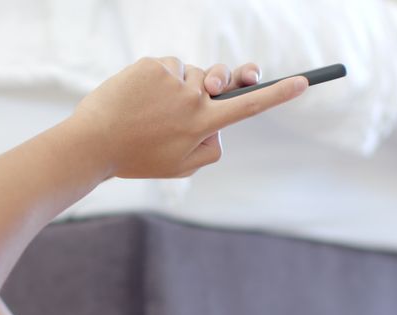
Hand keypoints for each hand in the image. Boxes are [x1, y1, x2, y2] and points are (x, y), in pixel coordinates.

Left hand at [67, 57, 306, 178]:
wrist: (92, 143)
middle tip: (205, 91)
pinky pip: (168, 69)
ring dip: (178, 89)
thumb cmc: (136, 158)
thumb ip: (210, 148)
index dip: (279, 94)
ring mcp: (173, 79)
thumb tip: (218, 127)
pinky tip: (138, 98)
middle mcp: (193, 98)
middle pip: (220, 84)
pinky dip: (158, 80)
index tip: (304, 81)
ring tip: (149, 111)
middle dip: (216, 86)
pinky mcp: (152, 65)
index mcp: (204, 124)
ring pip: (189, 77)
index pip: (250, 106)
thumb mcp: (181, 166)